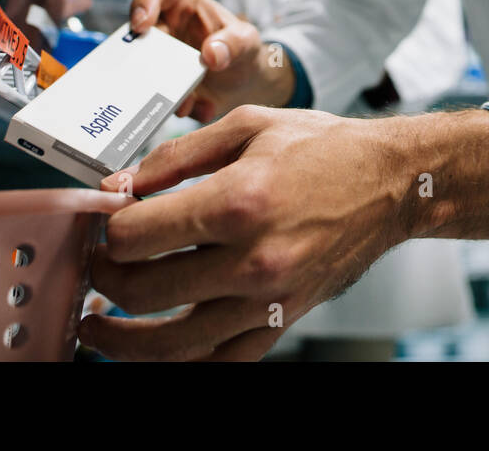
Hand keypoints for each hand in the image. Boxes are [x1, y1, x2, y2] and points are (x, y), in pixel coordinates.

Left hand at [77, 105, 413, 360]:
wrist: (390, 183)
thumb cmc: (325, 149)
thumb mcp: (247, 126)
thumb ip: (176, 155)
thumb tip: (120, 185)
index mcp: (238, 202)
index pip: (135, 236)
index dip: (105, 230)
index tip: (103, 223)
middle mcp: (252, 259)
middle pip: (142, 292)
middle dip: (105, 279)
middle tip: (98, 265)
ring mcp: (269, 299)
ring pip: (172, 345)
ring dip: (121, 339)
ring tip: (99, 324)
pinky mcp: (284, 320)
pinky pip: (220, 363)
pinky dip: (178, 363)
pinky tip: (153, 350)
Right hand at [128, 0, 293, 120]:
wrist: (248, 82)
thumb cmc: (243, 47)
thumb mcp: (246, 40)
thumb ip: (234, 42)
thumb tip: (210, 54)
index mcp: (180, 3)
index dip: (142, 2)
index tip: (141, 25)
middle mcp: (163, 30)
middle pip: (138, 37)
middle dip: (143, 57)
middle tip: (156, 74)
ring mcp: (158, 60)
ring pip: (143, 72)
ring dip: (161, 90)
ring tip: (186, 104)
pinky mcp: (162, 88)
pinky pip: (160, 99)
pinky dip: (181, 108)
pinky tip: (205, 109)